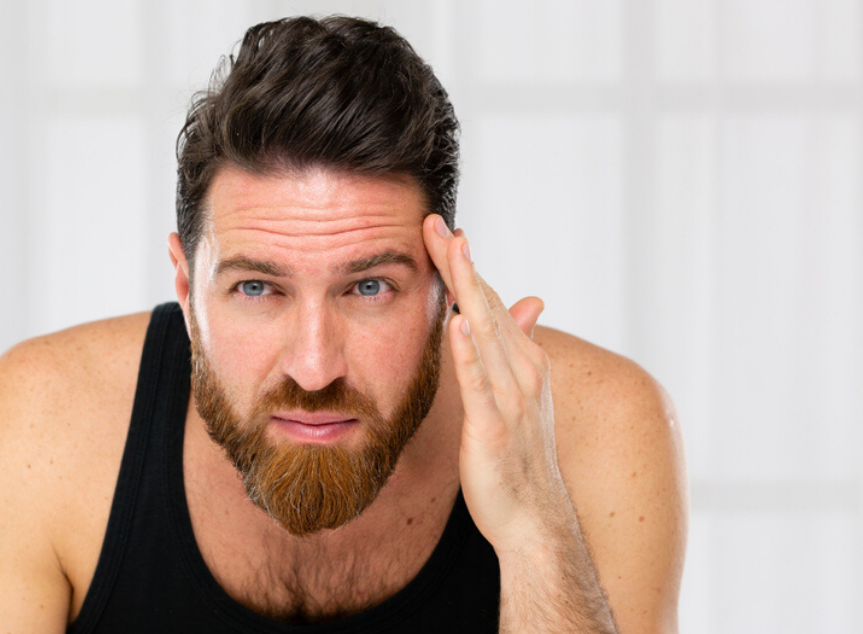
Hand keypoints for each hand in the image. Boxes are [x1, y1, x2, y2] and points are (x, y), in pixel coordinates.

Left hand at [421, 215, 574, 555]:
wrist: (535, 521)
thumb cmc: (519, 460)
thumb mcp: (515, 398)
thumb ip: (510, 351)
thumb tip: (523, 304)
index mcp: (522, 362)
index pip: (490, 302)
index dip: (465, 265)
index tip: (441, 229)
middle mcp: (522, 371)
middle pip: (487, 305)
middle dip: (461, 262)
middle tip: (434, 221)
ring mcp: (511, 398)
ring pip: (487, 332)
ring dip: (469, 290)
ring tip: (451, 250)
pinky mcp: (495, 427)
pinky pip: (479, 384)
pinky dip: (469, 352)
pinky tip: (456, 322)